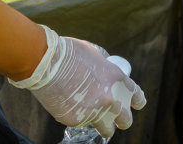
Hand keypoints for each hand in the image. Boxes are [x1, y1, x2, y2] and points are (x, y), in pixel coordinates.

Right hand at [9, 26, 145, 137]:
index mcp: (117, 79)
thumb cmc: (69, 53)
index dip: (136, 102)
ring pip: (106, 129)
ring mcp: (94, 112)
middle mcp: (110, 98)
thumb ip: (106, 66)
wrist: (46, 62)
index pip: (136, 96)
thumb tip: (108, 71)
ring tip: (98, 122)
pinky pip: (81, 122)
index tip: (135, 106)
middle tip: (117, 121)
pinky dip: (77, 116)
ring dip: (104, 127)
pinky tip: (68, 104)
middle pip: (125, 119)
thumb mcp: (95, 53)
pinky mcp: (76, 120)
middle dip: (122, 121)